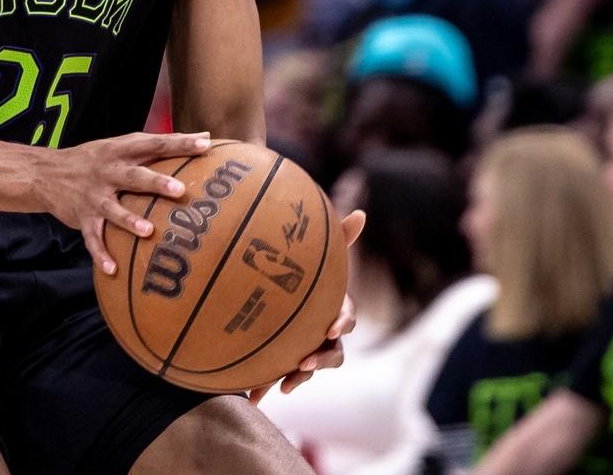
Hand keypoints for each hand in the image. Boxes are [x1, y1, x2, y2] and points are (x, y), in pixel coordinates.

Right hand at [35, 132, 212, 275]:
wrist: (45, 173)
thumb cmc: (95, 159)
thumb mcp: (119, 145)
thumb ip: (156, 145)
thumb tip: (205, 138)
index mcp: (120, 151)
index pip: (153, 144)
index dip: (179, 143)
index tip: (203, 144)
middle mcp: (107, 172)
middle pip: (134, 176)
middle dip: (156, 182)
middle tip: (179, 189)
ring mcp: (94, 196)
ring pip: (113, 209)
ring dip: (129, 220)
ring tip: (148, 230)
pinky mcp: (82, 217)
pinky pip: (92, 238)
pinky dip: (100, 254)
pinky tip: (113, 269)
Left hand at [248, 209, 365, 402]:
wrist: (274, 300)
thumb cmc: (304, 274)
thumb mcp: (318, 256)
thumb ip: (338, 238)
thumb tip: (361, 213)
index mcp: (332, 308)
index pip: (345, 318)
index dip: (341, 323)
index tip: (331, 328)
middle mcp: (322, 333)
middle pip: (333, 353)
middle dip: (322, 360)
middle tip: (306, 362)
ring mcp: (305, 350)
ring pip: (310, 369)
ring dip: (300, 377)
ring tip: (286, 383)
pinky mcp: (284, 363)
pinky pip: (278, 378)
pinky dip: (267, 388)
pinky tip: (251, 398)